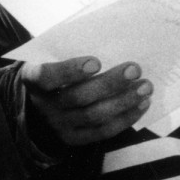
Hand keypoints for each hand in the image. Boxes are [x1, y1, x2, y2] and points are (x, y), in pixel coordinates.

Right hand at [17, 57, 150, 145]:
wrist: (37, 107)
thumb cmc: (53, 73)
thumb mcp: (49, 60)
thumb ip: (69, 52)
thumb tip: (111, 41)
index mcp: (33, 81)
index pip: (47, 77)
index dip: (71, 70)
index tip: (96, 61)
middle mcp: (45, 106)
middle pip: (78, 97)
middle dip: (110, 83)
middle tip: (135, 69)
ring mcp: (60, 125)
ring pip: (94, 115)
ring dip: (123, 101)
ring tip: (146, 86)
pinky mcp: (75, 139)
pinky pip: (103, 132)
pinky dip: (125, 118)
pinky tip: (142, 104)